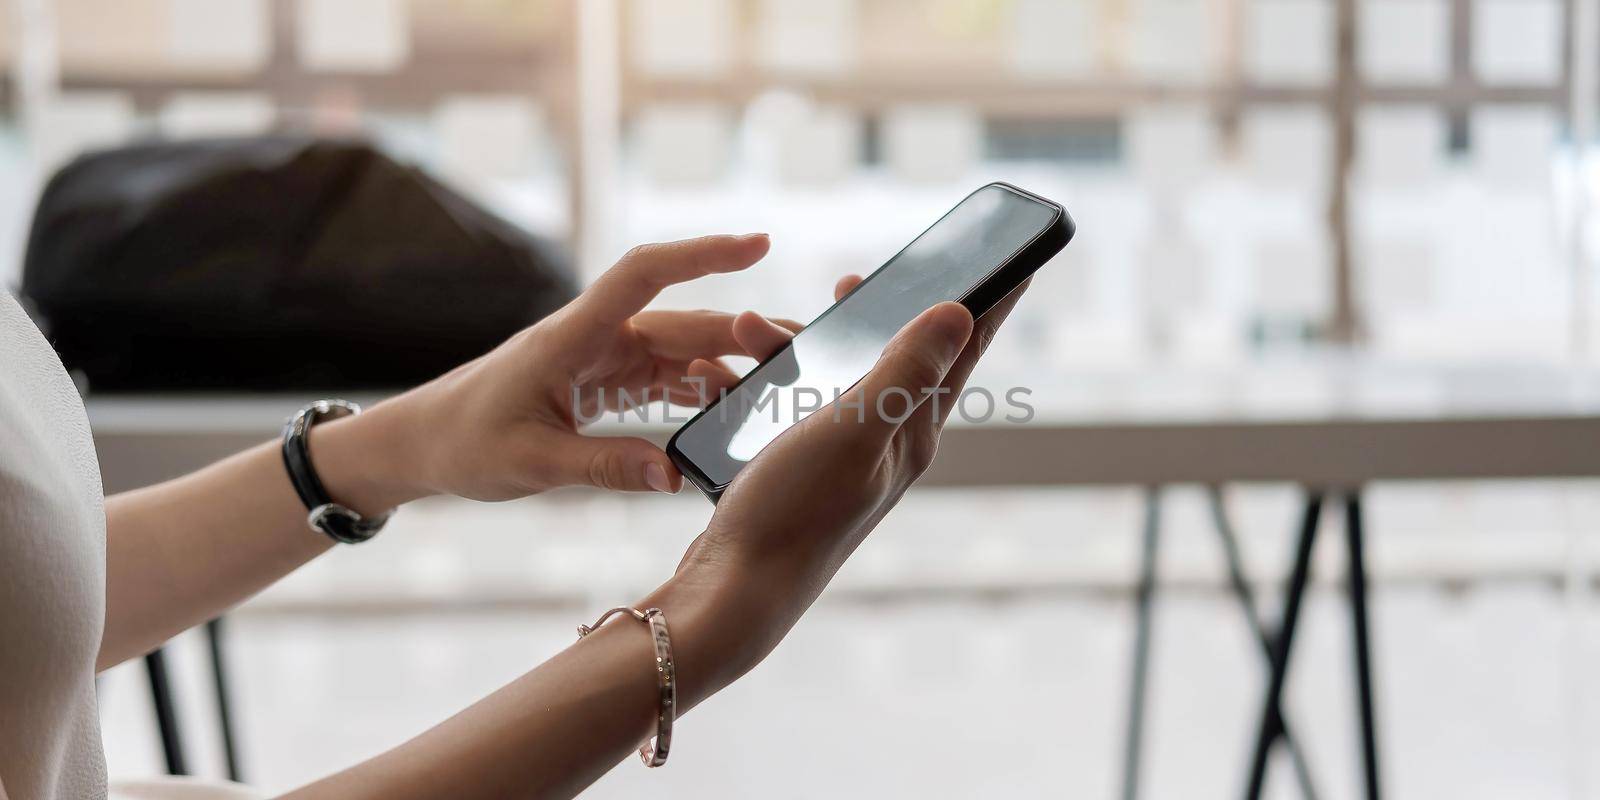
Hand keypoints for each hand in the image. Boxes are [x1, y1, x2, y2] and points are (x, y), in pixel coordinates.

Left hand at [317, 234, 802, 509]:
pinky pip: (664, 379)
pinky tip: (733, 409)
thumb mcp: (530, 463)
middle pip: (682, 321)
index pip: (645, 275)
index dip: (702, 254)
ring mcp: (602, 359)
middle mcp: (594, 338)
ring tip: (782, 382)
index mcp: (572, 337)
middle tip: (803, 345)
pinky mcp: (603, 383)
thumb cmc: (464, 443)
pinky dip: (699, 391)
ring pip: (680, 351)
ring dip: (727, 364)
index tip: (759, 243)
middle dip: (742, 330)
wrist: (423, 443)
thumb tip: (674, 477)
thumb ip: (603, 467)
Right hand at [651, 276, 1029, 692]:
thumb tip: (960, 313)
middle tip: (849, 284)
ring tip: (746, 328)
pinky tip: (717, 377)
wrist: (732, 592)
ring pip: (826, 378)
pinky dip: (755, 383)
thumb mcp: (855, 430)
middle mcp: (885, 445)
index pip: (962, 355)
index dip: (987, 303)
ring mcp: (840, 459)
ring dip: (788, 348)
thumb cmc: (795, 513)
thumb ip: (905, 370)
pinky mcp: (795, 470)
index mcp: (912, 433)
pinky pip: (783, 405)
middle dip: (865, 314)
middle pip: (890, 357)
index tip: (1013, 262)